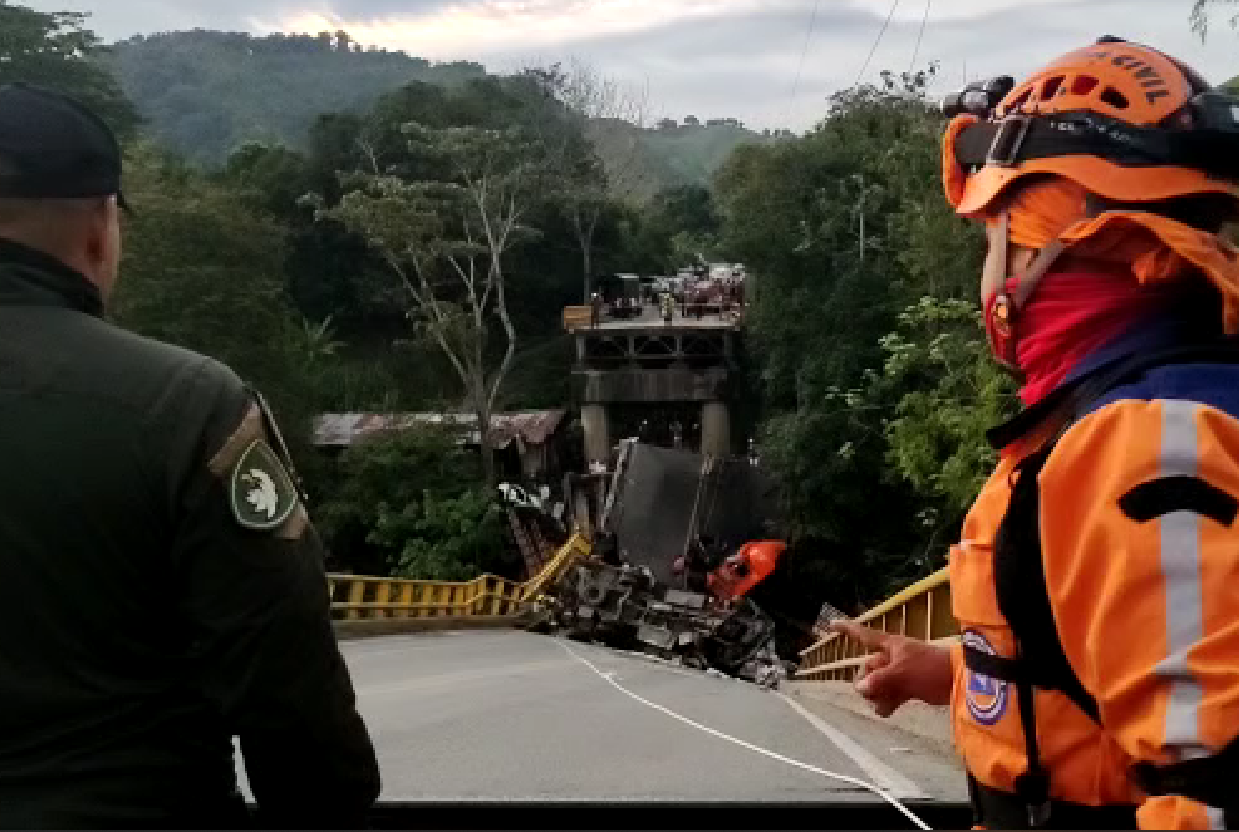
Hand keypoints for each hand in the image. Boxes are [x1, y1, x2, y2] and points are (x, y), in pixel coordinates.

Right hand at [828, 620, 952, 716]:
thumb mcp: (902, 672)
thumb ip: (879, 680)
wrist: (958, 680)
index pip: (863, 635)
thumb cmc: (930, 668)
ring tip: (885, 704)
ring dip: (877, 696)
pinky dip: (887, 703)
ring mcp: (899, 673)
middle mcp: (892, 658)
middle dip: (867, 683)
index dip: (847, 630)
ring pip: (877, 684)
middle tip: (875, 692)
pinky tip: (888, 711)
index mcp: (890, 645)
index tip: (830, 625)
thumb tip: (860, 688)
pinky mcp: (908, 687)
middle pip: (867, 668)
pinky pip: (889, 694)